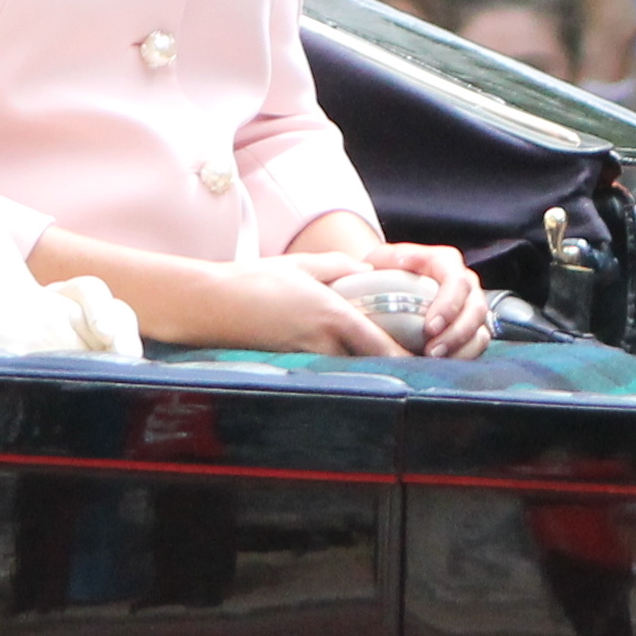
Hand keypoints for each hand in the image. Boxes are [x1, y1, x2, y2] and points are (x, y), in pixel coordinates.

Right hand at [209, 252, 408, 356]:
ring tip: (384, 366)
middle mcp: (322, 344)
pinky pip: (324, 369)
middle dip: (390, 368)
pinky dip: (338, 367)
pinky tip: (343, 363)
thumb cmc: (255, 280)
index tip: (424, 360)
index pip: (380, 346)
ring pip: (347, 369)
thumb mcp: (303, 265)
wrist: (210, 304)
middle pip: (368, 365)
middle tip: (412, 364)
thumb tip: (367, 271)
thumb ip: (340, 268)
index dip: (405, 357)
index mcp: (332, 317)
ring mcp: (305, 359)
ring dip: (363, 367)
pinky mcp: (290, 365)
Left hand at [353, 239, 489, 358]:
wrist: (391, 282)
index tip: (430, 327)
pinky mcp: (472, 327)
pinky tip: (442, 365)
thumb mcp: (374, 262)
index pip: (456, 280)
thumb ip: (361, 264)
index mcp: (443, 261)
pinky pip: (477, 344)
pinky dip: (463, 356)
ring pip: (480, 329)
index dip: (448, 305)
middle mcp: (464, 281)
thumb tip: (364, 271)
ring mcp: (471, 305)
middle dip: (457, 333)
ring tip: (435, 360)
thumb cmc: (383, 272)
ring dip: (461, 348)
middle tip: (432, 351)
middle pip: (474, 307)